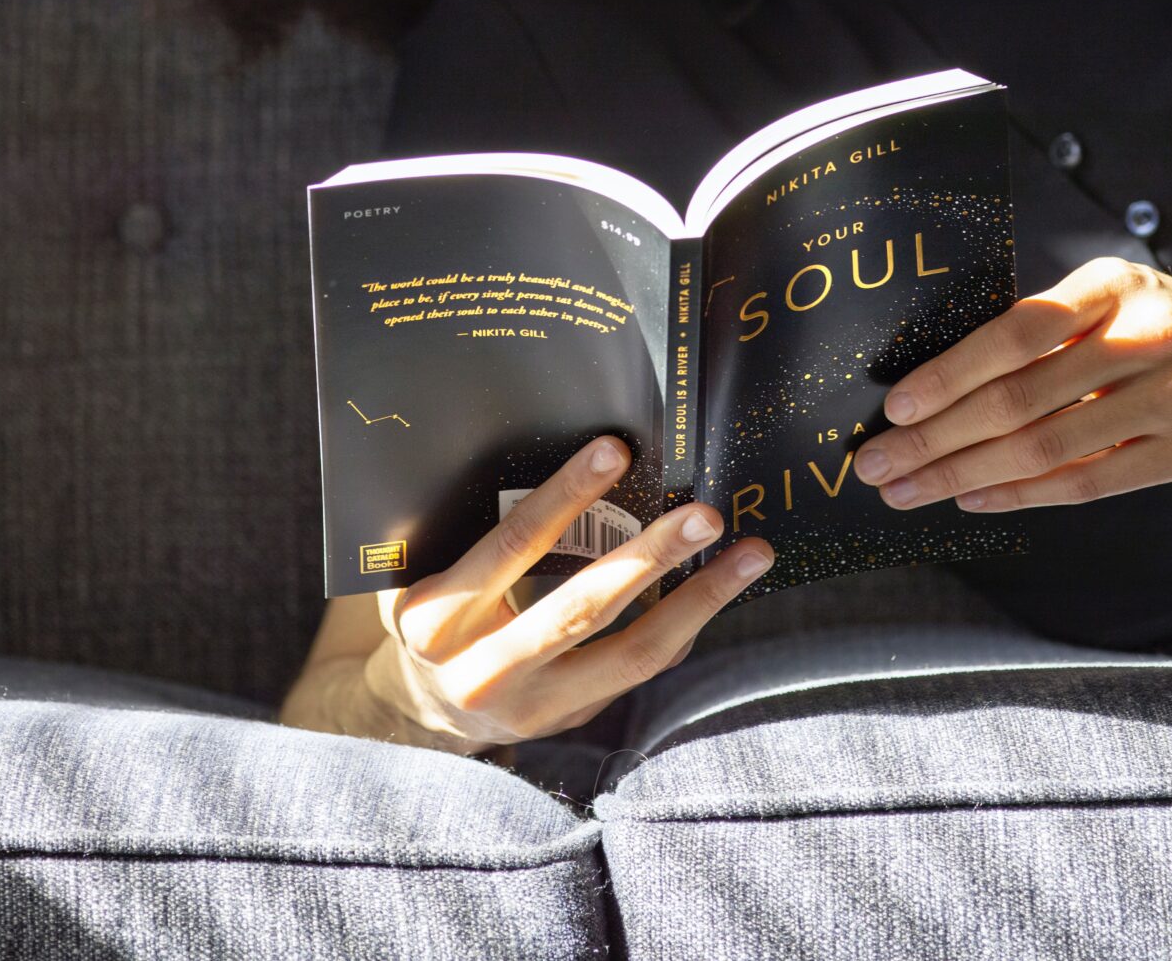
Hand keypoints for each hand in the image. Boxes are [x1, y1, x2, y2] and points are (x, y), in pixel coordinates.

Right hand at [366, 435, 774, 750]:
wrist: (419, 711)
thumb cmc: (432, 615)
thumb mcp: (422, 573)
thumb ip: (472, 529)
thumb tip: (572, 463)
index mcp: (438, 617)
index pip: (512, 543)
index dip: (567, 496)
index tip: (615, 451)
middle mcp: (483, 670)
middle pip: (582, 608)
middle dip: (651, 556)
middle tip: (706, 514)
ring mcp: (534, 706)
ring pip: (633, 655)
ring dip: (700, 601)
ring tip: (751, 555)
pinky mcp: (572, 719)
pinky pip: (638, 668)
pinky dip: (681, 625)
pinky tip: (715, 589)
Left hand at [847, 257, 1171, 513]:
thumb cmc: (1162, 327)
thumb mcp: (1113, 299)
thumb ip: (1043, 329)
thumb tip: (936, 379)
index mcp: (1112, 287)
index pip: (1016, 332)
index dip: (951, 373)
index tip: (896, 406)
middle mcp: (1144, 337)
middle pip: (1021, 397)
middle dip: (938, 436)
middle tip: (881, 462)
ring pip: (1047, 445)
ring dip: (967, 474)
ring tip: (912, 488)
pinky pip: (1087, 481)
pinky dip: (1022, 494)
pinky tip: (976, 499)